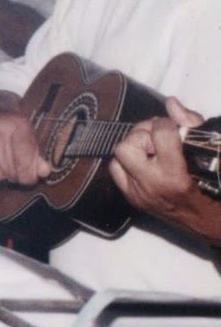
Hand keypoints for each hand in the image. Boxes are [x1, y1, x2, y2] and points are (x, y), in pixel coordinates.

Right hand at [0, 91, 50, 184]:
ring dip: (1, 171)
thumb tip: (43, 172)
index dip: (29, 175)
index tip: (29, 176)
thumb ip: (36, 151)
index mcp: (16, 124)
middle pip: (11, 172)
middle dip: (15, 173)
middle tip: (14, 164)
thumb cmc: (6, 118)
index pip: (25, 165)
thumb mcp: (27, 128)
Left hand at [109, 100, 220, 243]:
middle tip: (160, 137)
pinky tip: (145, 162)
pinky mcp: (132, 199)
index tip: (175, 127)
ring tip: (153, 150)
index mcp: (175, 175)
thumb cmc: (216, 186)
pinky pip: (116, 171)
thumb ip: (191, 125)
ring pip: (118, 156)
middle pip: (129, 144)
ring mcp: (138, 194)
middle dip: (144, 134)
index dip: (167, 123)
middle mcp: (151, 185)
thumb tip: (171, 103)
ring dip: (134, 148)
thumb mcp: (212, 153)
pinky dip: (127, 162)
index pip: (160, 134)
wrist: (212, 223)